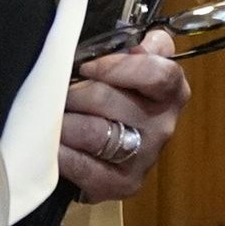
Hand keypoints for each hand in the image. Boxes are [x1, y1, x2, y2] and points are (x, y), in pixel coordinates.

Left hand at [59, 30, 184, 203]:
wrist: (103, 152)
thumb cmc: (111, 99)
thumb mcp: (128, 64)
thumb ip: (134, 46)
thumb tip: (135, 39)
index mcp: (171, 91)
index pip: (159, 73)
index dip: (119, 67)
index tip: (87, 67)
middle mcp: (164, 125)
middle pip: (110, 101)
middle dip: (74, 94)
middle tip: (57, 94)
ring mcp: (145, 158)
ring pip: (93, 132)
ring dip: (64, 122)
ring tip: (53, 119)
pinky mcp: (123, 185)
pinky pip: (82, 165)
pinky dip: (61, 153)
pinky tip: (54, 147)